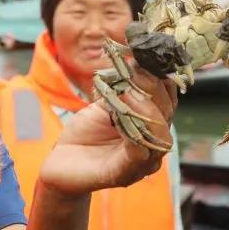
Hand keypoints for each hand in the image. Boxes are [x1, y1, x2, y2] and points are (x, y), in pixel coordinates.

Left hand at [40, 68, 177, 195]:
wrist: (60, 165)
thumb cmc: (84, 135)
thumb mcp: (104, 104)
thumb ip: (120, 86)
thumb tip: (132, 57)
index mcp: (152, 125)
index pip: (168, 99)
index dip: (162, 76)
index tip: (148, 54)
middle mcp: (153, 145)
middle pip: (167, 114)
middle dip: (154, 88)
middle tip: (137, 68)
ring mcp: (142, 163)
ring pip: (159, 136)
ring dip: (146, 109)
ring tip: (130, 89)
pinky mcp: (123, 175)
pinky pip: (137, 155)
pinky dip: (133, 134)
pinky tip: (120, 114)